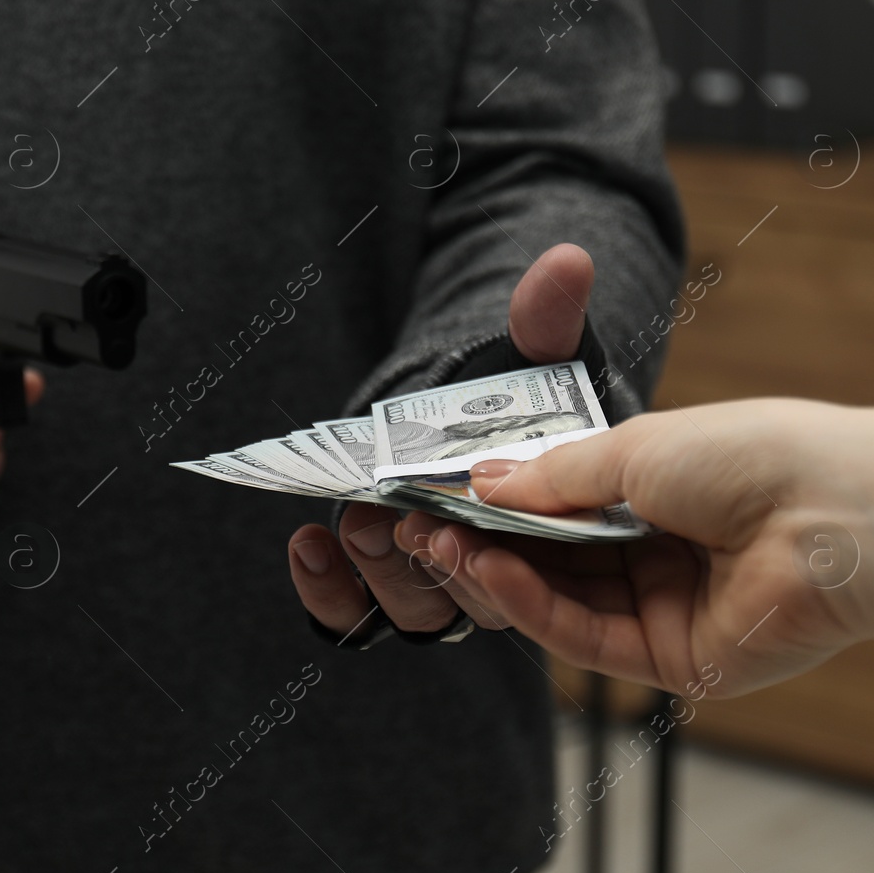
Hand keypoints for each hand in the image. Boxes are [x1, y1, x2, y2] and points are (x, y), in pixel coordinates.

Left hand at [287, 243, 595, 641]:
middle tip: (398, 525)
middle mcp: (496, 569)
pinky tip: (306, 545)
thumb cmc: (508, 390)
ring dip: (376, 576)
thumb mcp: (530, 353)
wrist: (457, 407)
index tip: (459, 520)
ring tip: (349, 526)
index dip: (499, 558)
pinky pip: (352, 612)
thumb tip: (567, 260)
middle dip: (433, 565)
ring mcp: (433, 582)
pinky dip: (327, 592)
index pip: (534, 571)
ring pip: (413, 612)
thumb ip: (546, 321)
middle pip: (471, 600)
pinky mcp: (375, 582)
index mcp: (550, 533)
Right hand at [439, 399, 873, 696]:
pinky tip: (489, 569)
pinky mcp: (673, 661)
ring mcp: (665, 610)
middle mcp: (659, 554)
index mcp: (656, 495)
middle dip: (484, 543)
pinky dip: (532, 605)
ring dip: (495, 574)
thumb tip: (480, 482)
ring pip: (560, 601)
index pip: (559, 509)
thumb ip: (551, 476)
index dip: (498, 505)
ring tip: (442, 544)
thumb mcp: (630, 449)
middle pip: (551, 561)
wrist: (832, 512)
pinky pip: (587, 637)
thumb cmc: (747, 456)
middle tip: (421, 527)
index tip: (439, 494)